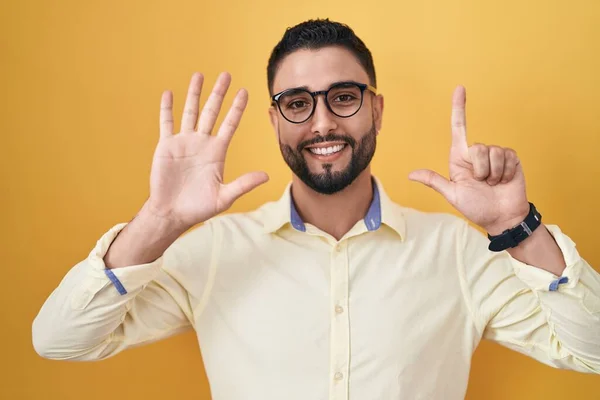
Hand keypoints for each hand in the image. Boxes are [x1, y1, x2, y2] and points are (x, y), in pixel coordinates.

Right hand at [144, 72, 268, 228]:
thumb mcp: (224, 197)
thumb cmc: (199, 207)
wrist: (173, 213)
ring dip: (195, 94)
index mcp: (217, 152)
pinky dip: (167, 109)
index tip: (244, 91)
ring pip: (190, 112)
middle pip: (212, 112)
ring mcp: (184, 142)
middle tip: (226, 74)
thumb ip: (244, 184)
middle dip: (219, 93)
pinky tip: (169, 93)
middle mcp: (202, 143)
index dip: (237, 108)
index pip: (230, 124)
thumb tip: (267, 176)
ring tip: (199, 75)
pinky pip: (167, 123)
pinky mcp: (166, 146)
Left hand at [408, 86, 528, 234]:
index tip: (459, 88)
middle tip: (482, 183)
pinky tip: (504, 181)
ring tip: (493, 183)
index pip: (459, 128)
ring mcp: (495, 155)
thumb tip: (411, 174)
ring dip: (492, 173)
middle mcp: (477, 153)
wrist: (502, 218)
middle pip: (477, 147)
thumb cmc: (476, 207)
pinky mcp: (511, 159)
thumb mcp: (453, 194)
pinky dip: (504, 173)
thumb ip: (434, 181)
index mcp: (460, 158)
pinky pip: (507, 157)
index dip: (459, 107)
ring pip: (492, 153)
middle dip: (479, 170)